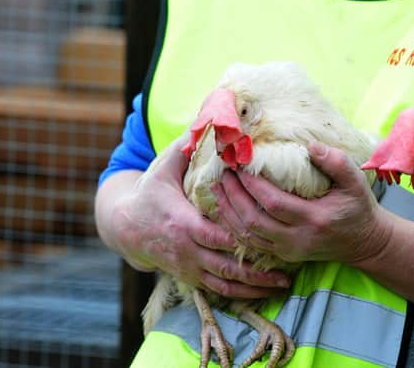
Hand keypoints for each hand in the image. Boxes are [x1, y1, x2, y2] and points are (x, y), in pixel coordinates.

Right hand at [103, 134, 289, 298]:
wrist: (125, 226)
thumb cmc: (151, 191)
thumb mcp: (166, 166)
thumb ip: (189, 145)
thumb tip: (212, 118)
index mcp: (184, 223)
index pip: (217, 235)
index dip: (243, 239)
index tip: (270, 238)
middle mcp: (187, 250)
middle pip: (226, 266)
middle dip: (257, 273)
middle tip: (287, 274)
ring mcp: (188, 267)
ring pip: (223, 284)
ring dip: (252, 289)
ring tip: (280, 288)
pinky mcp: (189, 277)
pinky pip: (216, 291)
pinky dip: (238, 295)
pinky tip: (260, 294)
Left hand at [211, 142, 390, 264]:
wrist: (364, 243)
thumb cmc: (358, 208)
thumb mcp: (356, 182)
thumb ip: (336, 162)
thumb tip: (310, 146)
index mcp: (314, 219)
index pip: (273, 203)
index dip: (252, 185)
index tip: (240, 165)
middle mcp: (298, 239)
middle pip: (253, 221)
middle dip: (233, 196)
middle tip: (224, 174)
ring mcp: (289, 250)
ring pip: (247, 236)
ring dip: (229, 212)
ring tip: (219, 188)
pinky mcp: (284, 255)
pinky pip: (251, 244)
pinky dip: (234, 226)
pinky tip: (226, 209)